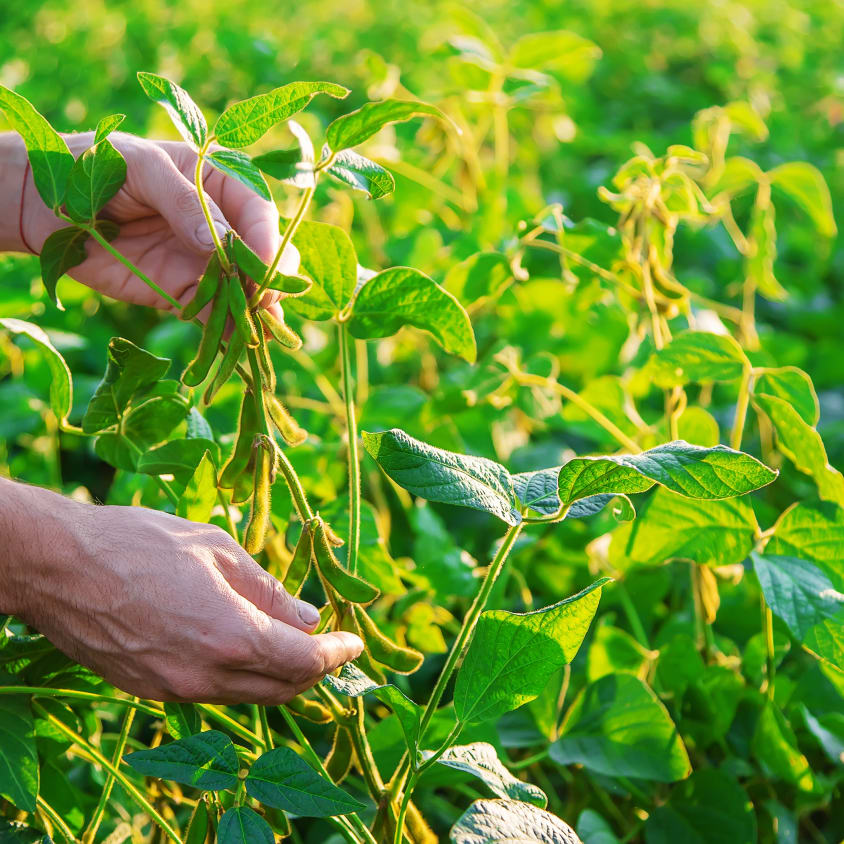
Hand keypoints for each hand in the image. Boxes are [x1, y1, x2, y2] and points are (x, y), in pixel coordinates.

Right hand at [2, 480, 361, 703]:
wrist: (58, 566)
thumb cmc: (139, 544)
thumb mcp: (217, 549)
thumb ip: (268, 589)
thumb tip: (308, 616)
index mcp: (231, 636)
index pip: (304, 662)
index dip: (336, 653)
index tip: (354, 642)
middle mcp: (206, 675)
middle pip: (282, 689)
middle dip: (314, 669)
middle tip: (329, 644)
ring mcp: (175, 689)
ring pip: (247, 695)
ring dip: (278, 676)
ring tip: (291, 644)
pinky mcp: (149, 690)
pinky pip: (212, 692)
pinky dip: (240, 676)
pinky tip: (241, 647)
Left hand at [18, 132, 296, 314]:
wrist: (47, 206)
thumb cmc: (93, 166)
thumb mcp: (140, 167)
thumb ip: (181, 201)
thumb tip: (217, 242)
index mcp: (218, 184)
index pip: (259, 214)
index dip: (267, 242)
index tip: (266, 268)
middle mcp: (220, 225)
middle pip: (261, 256)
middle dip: (268, 281)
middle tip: (263, 302)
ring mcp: (204, 263)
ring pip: (244, 290)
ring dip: (255, 312)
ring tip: (260, 332)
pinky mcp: (182, 293)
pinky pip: (214, 314)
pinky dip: (226, 331)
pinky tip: (236, 344)